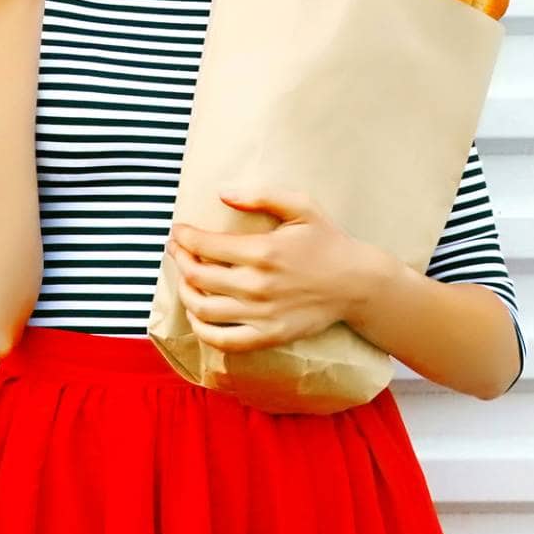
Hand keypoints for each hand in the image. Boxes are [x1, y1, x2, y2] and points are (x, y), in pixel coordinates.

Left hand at [165, 186, 391, 353]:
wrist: (357, 284)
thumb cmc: (327, 241)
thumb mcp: (302, 206)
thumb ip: (262, 196)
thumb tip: (222, 193)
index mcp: (263, 251)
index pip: (205, 245)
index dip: (184, 236)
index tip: (178, 231)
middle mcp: (258, 285)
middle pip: (197, 275)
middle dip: (180, 259)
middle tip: (176, 249)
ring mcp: (262, 314)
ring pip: (202, 308)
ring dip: (184, 292)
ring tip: (185, 278)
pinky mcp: (268, 336)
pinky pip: (223, 340)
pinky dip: (201, 329)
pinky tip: (197, 314)